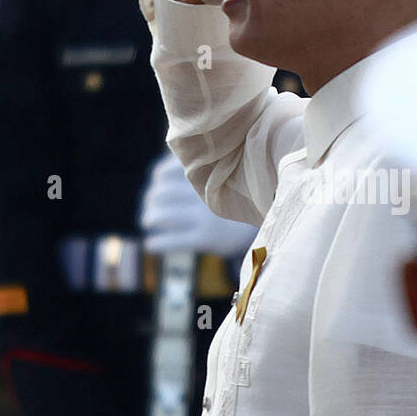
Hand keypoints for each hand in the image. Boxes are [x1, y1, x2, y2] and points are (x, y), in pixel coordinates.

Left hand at [140, 151, 257, 254]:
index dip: (157, 180)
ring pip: (161, 215)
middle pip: (160, 193)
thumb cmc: (239, 198)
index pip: (165, 172)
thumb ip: (198, 170)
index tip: (158, 186)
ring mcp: (204, 217)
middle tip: (149, 208)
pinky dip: (157, 243)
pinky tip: (151, 245)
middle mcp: (204, 193)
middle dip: (150, 201)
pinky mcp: (205, 238)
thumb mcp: (224, 176)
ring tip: (148, 222)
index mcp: (205, 173)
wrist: (268, 224)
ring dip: (149, 219)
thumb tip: (160, 173)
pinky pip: (172, 240)